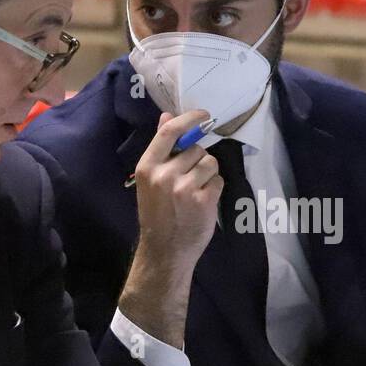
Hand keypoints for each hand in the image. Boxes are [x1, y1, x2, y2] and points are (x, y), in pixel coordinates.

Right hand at [133, 110, 222, 267]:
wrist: (164, 250)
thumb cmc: (157, 213)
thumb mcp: (150, 180)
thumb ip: (160, 148)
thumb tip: (167, 116)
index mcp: (147, 167)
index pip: (169, 132)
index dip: (189, 119)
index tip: (203, 115)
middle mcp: (164, 175)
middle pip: (195, 149)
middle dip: (198, 160)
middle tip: (189, 179)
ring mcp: (184, 188)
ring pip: (210, 163)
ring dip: (207, 174)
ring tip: (195, 191)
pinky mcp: (203, 201)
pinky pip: (218, 180)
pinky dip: (214, 189)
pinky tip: (202, 202)